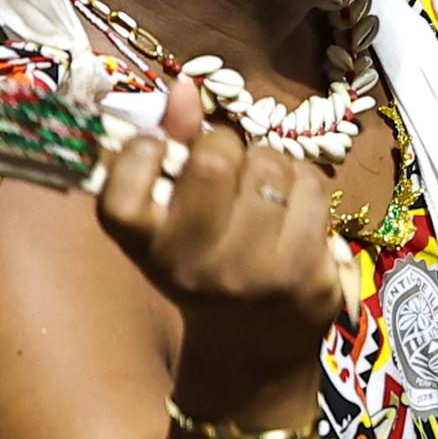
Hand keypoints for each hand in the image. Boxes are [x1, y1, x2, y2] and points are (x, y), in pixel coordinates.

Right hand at [90, 81, 342, 420]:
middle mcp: (196, 268)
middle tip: (228, 171)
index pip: (124, 190)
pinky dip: (306, 186)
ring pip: (271, 164)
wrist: (252, 353)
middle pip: (215, 157)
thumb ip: (176, 147)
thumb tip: (185, 85)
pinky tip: (294, 213)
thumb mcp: (175, 220)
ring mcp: (254, 275)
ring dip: (271, 166)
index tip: (161, 154)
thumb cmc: (207, 268)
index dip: (142, 153)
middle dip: (226, 148)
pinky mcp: (306, 275)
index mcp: (149, 253)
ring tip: (263, 196)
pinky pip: (313, 187)